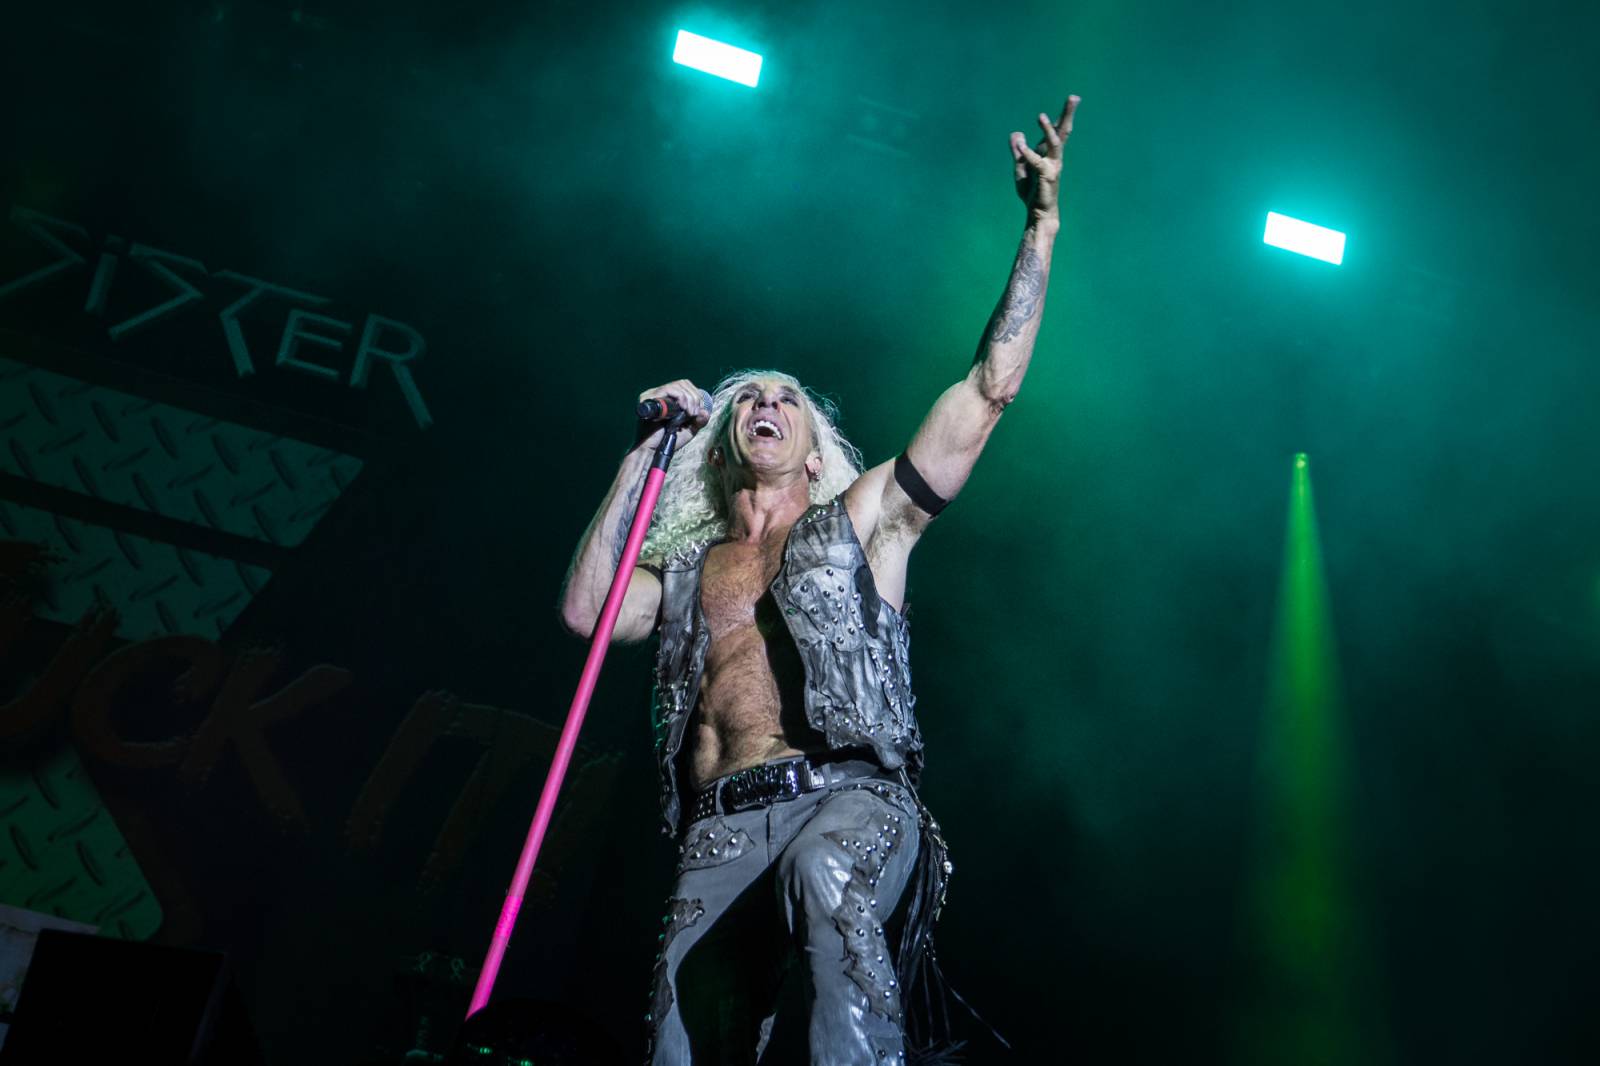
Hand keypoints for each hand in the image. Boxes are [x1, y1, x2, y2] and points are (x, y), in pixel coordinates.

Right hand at [633, 379, 710, 452]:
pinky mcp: (650, 398)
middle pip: (683, 383)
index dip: (696, 395)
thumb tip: (705, 411)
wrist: (654, 450)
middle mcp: (660, 394)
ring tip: (690, 413)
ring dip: (689, 398)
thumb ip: (698, 421)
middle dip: (694, 397)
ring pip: (678, 385)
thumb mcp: (688, 430)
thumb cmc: (667, 440)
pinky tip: (684, 409)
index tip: (698, 412)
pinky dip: (681, 397)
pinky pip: (669, 389)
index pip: (685, 386)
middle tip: (694, 413)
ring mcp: (654, 395)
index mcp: (669, 399)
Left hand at [1011, 95, 1078, 221]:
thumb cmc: (1032, 190)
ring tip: (1041, 116)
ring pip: (1054, 143)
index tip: (1074, 97)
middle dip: (1068, 114)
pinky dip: (1028, 154)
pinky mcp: (1047, 176)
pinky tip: (1020, 146)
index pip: (1057, 129)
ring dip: (1048, 129)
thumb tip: (1016, 133)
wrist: (1037, 212)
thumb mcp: (1020, 167)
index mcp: (1048, 152)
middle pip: (1063, 131)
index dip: (1064, 114)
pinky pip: (1037, 162)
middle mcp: (1054, 156)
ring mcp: (1052, 165)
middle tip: (1074, 97)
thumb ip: (1018, 151)